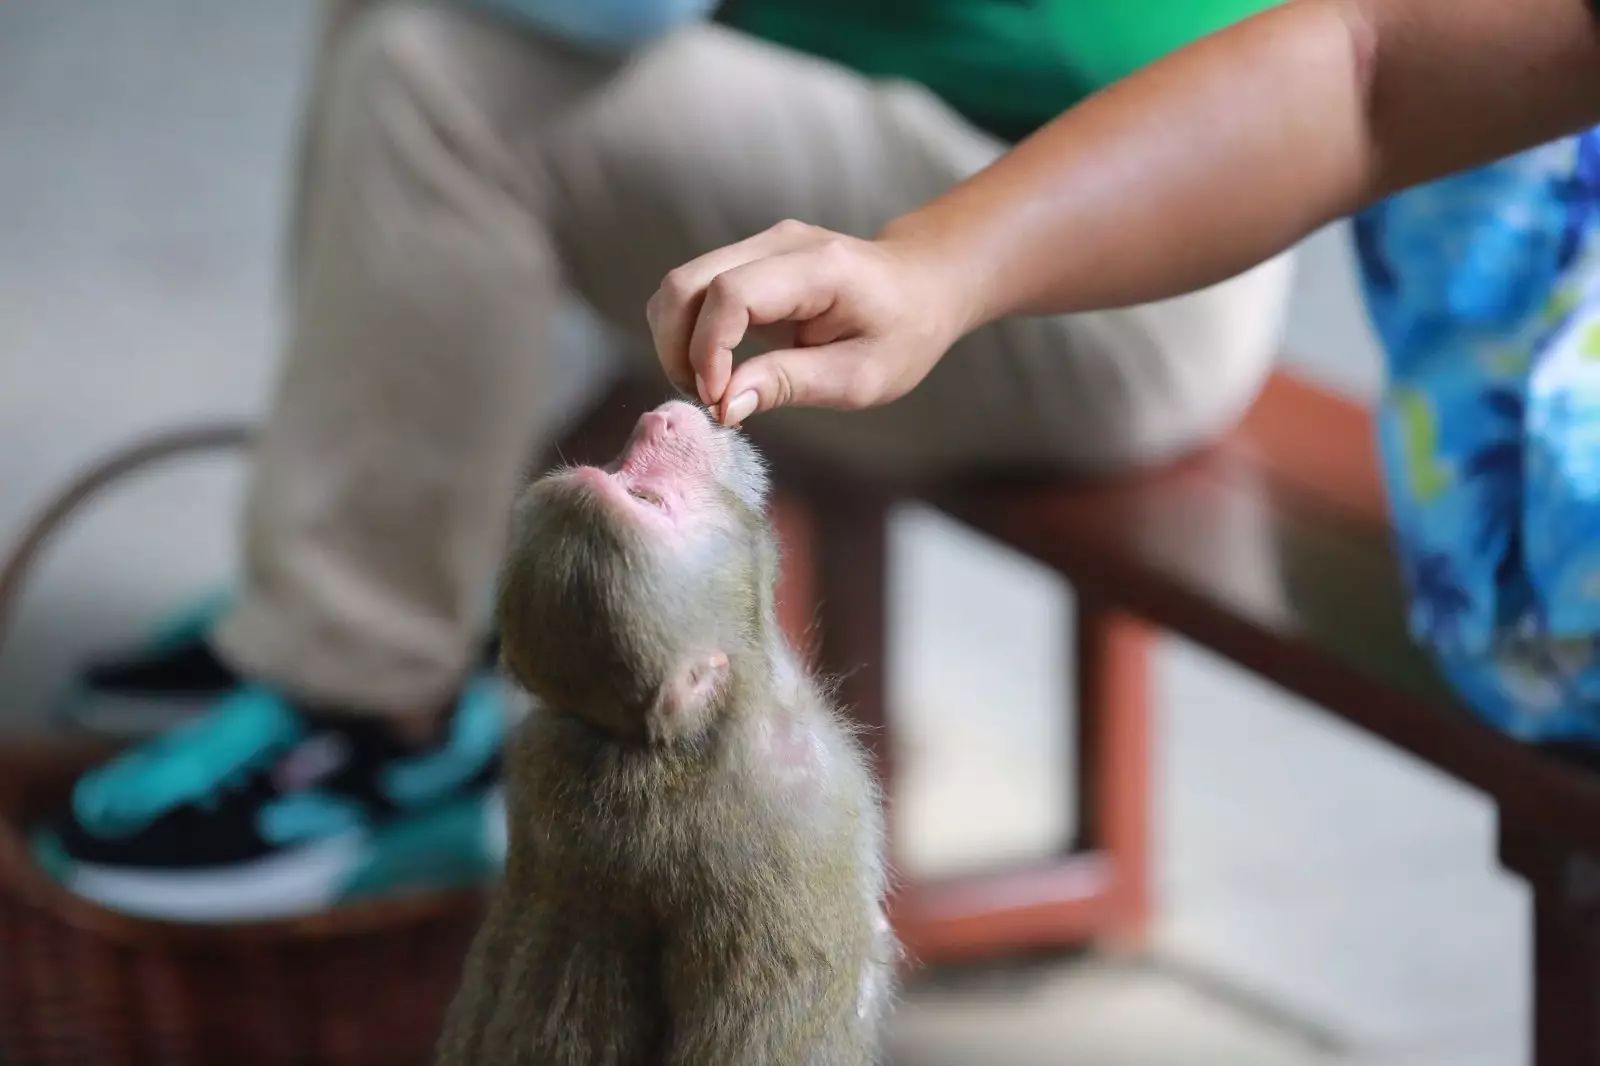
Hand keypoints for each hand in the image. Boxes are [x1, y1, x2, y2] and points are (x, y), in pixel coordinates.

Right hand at [646, 219, 976, 425]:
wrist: (923, 285)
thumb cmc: (903, 333)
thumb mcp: (861, 377)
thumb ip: (791, 384)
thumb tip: (725, 404)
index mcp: (818, 267)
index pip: (732, 294)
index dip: (708, 350)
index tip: (717, 401)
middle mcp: (779, 242)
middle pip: (686, 283)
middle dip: (676, 349)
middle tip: (706, 401)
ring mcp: (759, 245)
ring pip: (679, 287)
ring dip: (676, 343)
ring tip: (711, 389)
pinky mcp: (748, 259)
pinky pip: (694, 293)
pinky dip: (689, 335)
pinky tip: (717, 370)